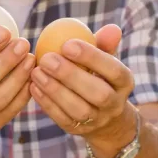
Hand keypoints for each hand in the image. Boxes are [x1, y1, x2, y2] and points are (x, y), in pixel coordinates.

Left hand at [30, 24, 135, 141]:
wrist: (105, 116)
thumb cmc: (100, 76)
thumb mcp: (106, 59)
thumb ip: (105, 44)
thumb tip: (111, 28)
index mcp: (124, 82)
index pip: (114, 70)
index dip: (92, 57)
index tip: (67, 43)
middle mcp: (114, 104)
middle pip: (98, 94)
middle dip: (70, 75)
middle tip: (47, 58)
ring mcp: (97, 121)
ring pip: (78, 110)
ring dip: (55, 90)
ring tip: (37, 72)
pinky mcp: (78, 130)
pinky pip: (62, 119)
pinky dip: (46, 103)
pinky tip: (33, 86)